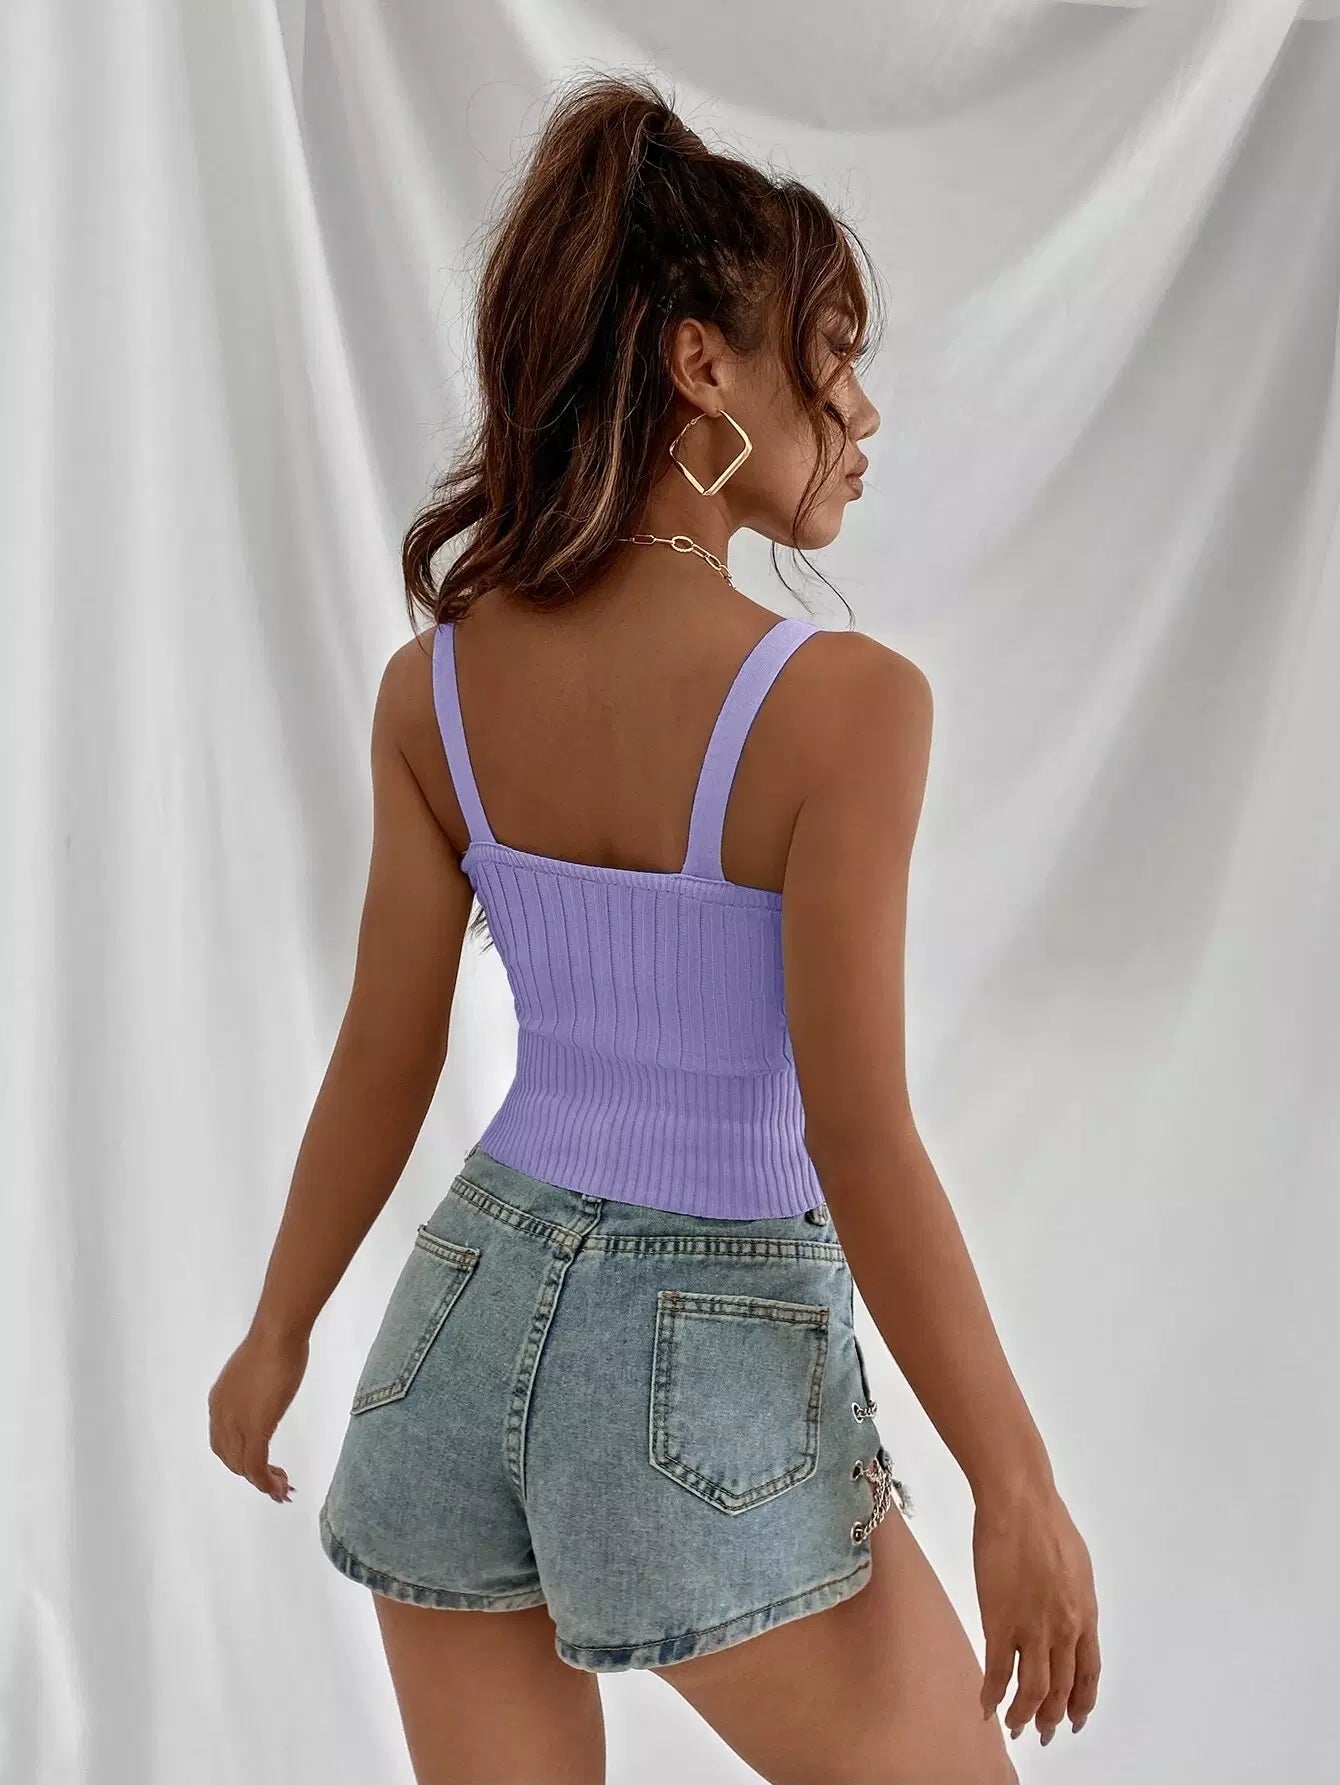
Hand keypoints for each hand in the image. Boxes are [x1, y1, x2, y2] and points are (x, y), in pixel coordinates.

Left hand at [208, 1326, 307, 1501]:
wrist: (277, 1335)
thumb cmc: (274, 1342)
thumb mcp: (256, 1371)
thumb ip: (255, 1390)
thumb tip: (267, 1394)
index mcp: (219, 1403)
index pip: (223, 1442)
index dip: (240, 1458)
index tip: (262, 1463)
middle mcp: (221, 1417)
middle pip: (231, 1459)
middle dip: (252, 1475)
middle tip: (275, 1482)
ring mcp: (237, 1424)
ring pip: (243, 1467)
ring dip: (262, 1482)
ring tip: (281, 1489)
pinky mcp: (256, 1428)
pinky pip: (256, 1466)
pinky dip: (266, 1482)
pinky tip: (278, 1487)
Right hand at [973, 1478, 1099, 1744]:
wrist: (1020, 1503)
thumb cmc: (1047, 1523)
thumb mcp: (1078, 1568)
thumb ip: (1075, 1601)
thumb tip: (1070, 1619)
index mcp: (1085, 1615)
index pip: (1088, 1674)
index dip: (1081, 1702)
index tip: (1075, 1719)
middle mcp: (1064, 1631)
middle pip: (1060, 1689)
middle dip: (1051, 1717)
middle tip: (1042, 1733)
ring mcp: (1032, 1629)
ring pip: (1031, 1690)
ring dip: (1023, 1715)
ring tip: (1015, 1726)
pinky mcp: (999, 1621)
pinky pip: (998, 1671)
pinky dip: (992, 1695)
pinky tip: (987, 1706)